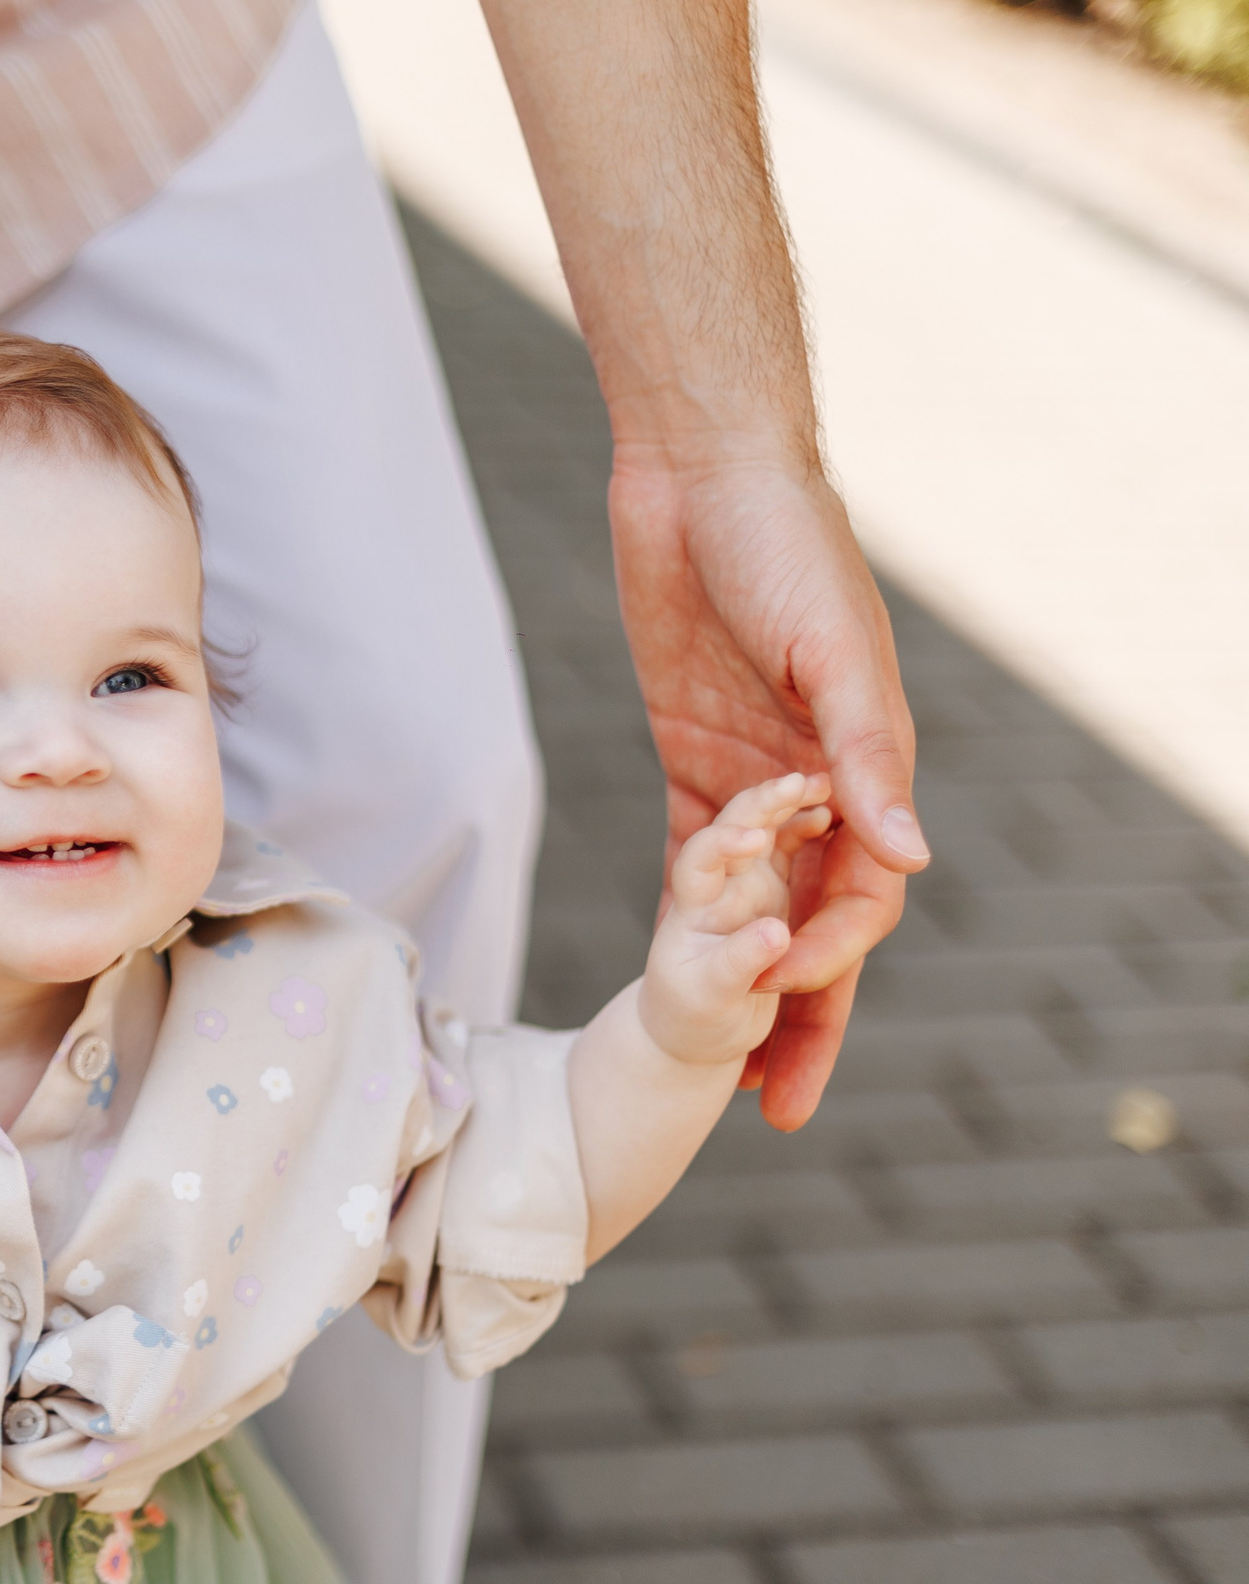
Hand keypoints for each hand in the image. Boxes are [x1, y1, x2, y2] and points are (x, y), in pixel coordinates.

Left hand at [612, 455, 929, 1127]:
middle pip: (813, 925)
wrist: (704, 477)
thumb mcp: (830, 648)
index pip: (861, 891)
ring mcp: (754, 780)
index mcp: (864, 766)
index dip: (828, 951)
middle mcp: (816, 787)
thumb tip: (910, 859)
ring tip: (724, 1073)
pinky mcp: (693, 760)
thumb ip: (863, 756)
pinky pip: (695, 862)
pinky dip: (688, 922)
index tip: (785, 996)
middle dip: (799, 1015)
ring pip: (757, 908)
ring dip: (745, 988)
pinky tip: (674, 984)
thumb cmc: (785, 544)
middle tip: (774, 1106)